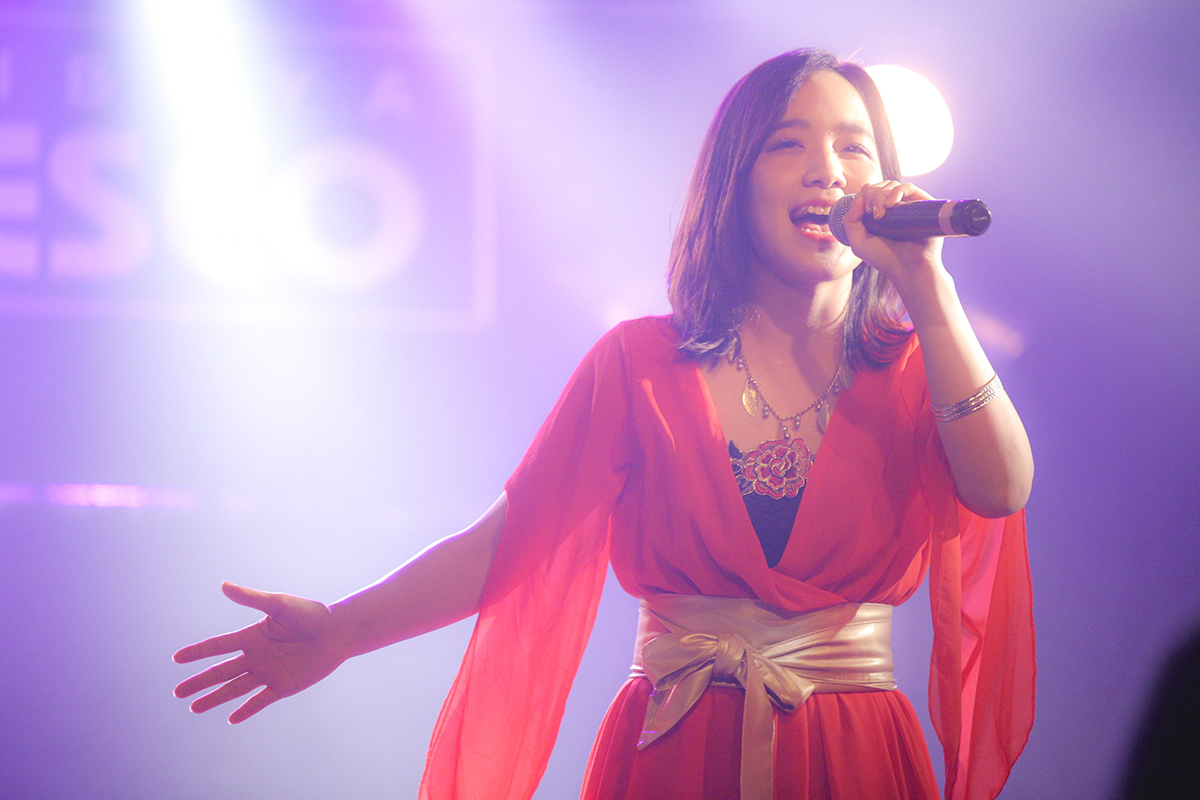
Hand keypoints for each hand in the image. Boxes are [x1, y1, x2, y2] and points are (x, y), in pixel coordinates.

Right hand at [173, 582, 347, 723]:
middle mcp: (257, 656)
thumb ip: (251, 598)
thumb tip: (223, 585)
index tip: (176, 659)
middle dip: (199, 682)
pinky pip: (260, 700)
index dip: (197, 652)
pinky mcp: (283, 686)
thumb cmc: (311, 614)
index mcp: (253, 636)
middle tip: (177, 693)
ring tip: (193, 708)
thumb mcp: (278, 604)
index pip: (218, 646)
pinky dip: (245, 710)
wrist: (338, 631)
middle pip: (221, 672)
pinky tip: (231, 718)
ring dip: (214, 698)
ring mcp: (268, 672)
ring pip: (235, 689)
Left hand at [840, 180, 945, 295]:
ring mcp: (907, 205)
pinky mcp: (922, 205)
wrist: (908, 269)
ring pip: (891, 185)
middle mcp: (894, 208)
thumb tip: (859, 194)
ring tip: (881, 214)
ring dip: (880, 194)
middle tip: (872, 214)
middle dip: (870, 195)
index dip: (863, 195)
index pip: (869, 191)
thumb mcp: (858, 241)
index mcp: (879, 214)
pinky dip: (896, 191)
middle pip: (878, 186)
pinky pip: (908, 187)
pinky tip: (890, 205)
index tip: (864, 212)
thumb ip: (850, 219)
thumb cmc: (884, 258)